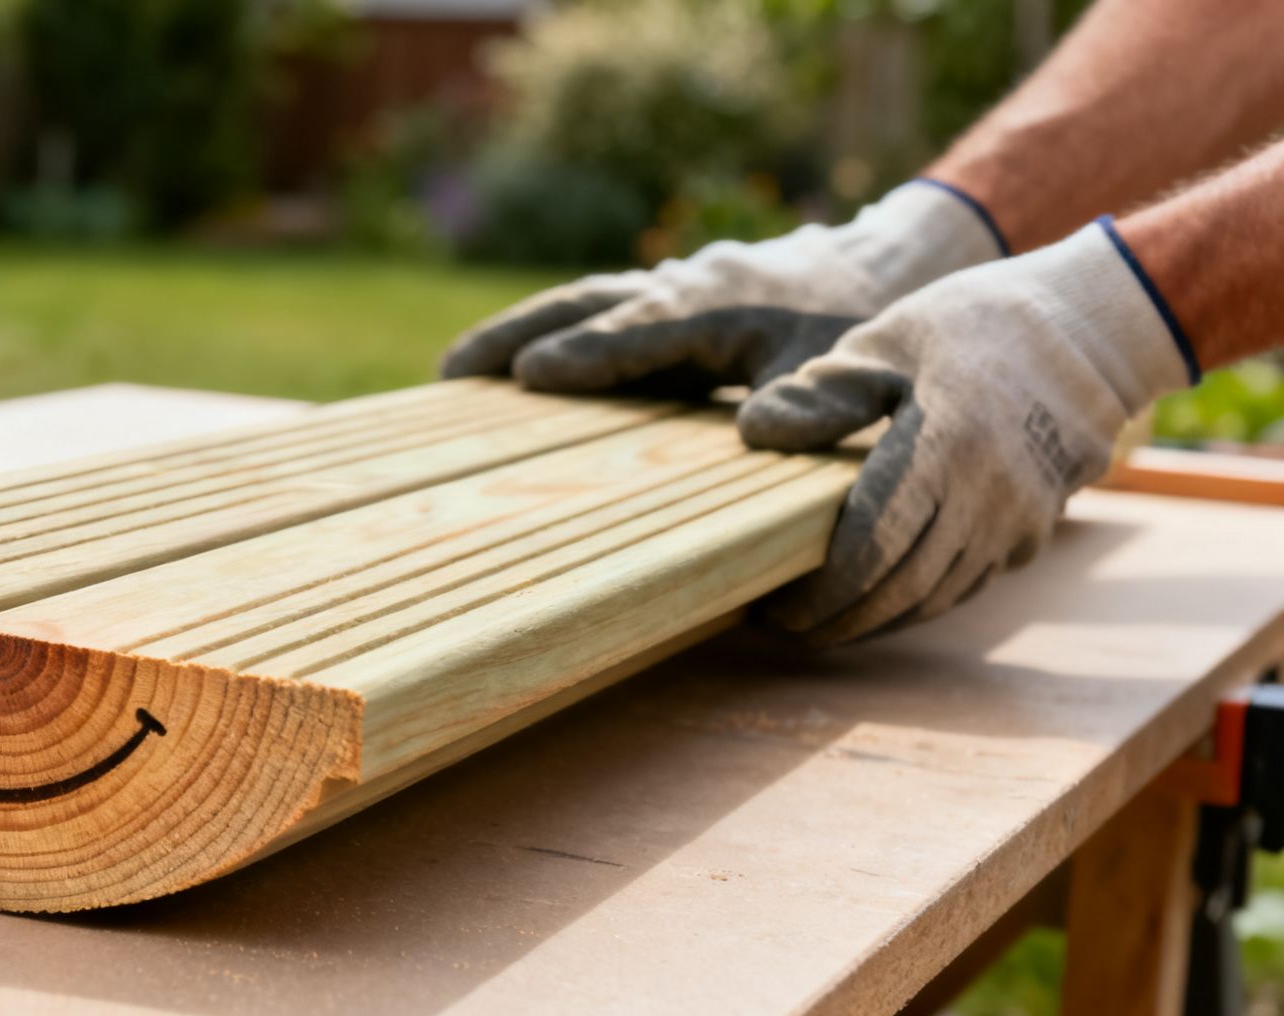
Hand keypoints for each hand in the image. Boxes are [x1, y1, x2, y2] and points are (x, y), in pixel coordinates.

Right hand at [439, 180, 1005, 394]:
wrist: (883, 265)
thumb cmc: (859, 326)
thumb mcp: (839, 367)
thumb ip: (802, 404)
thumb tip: (757, 435)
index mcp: (714, 306)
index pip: (632, 332)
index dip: (580, 355)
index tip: (524, 378)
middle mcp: (680, 288)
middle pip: (579, 306)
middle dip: (510, 336)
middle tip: (447, 374)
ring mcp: (669, 290)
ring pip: (581, 304)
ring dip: (520, 331)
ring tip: (458, 373)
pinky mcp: (668, 301)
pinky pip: (599, 313)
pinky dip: (556, 334)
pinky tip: (525, 367)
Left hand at [737, 219, 1197, 643]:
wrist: (1090, 328)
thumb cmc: (973, 325)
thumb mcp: (889, 338)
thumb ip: (823, 391)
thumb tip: (753, 432)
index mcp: (942, 450)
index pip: (869, 550)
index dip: (818, 594)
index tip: (771, 608)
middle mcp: (985, 498)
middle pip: (900, 590)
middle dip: (837, 621)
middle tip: (782, 628)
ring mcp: (1017, 520)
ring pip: (936, 598)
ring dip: (876, 622)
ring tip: (821, 625)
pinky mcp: (1035, 530)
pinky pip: (969, 584)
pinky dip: (918, 603)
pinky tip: (879, 603)